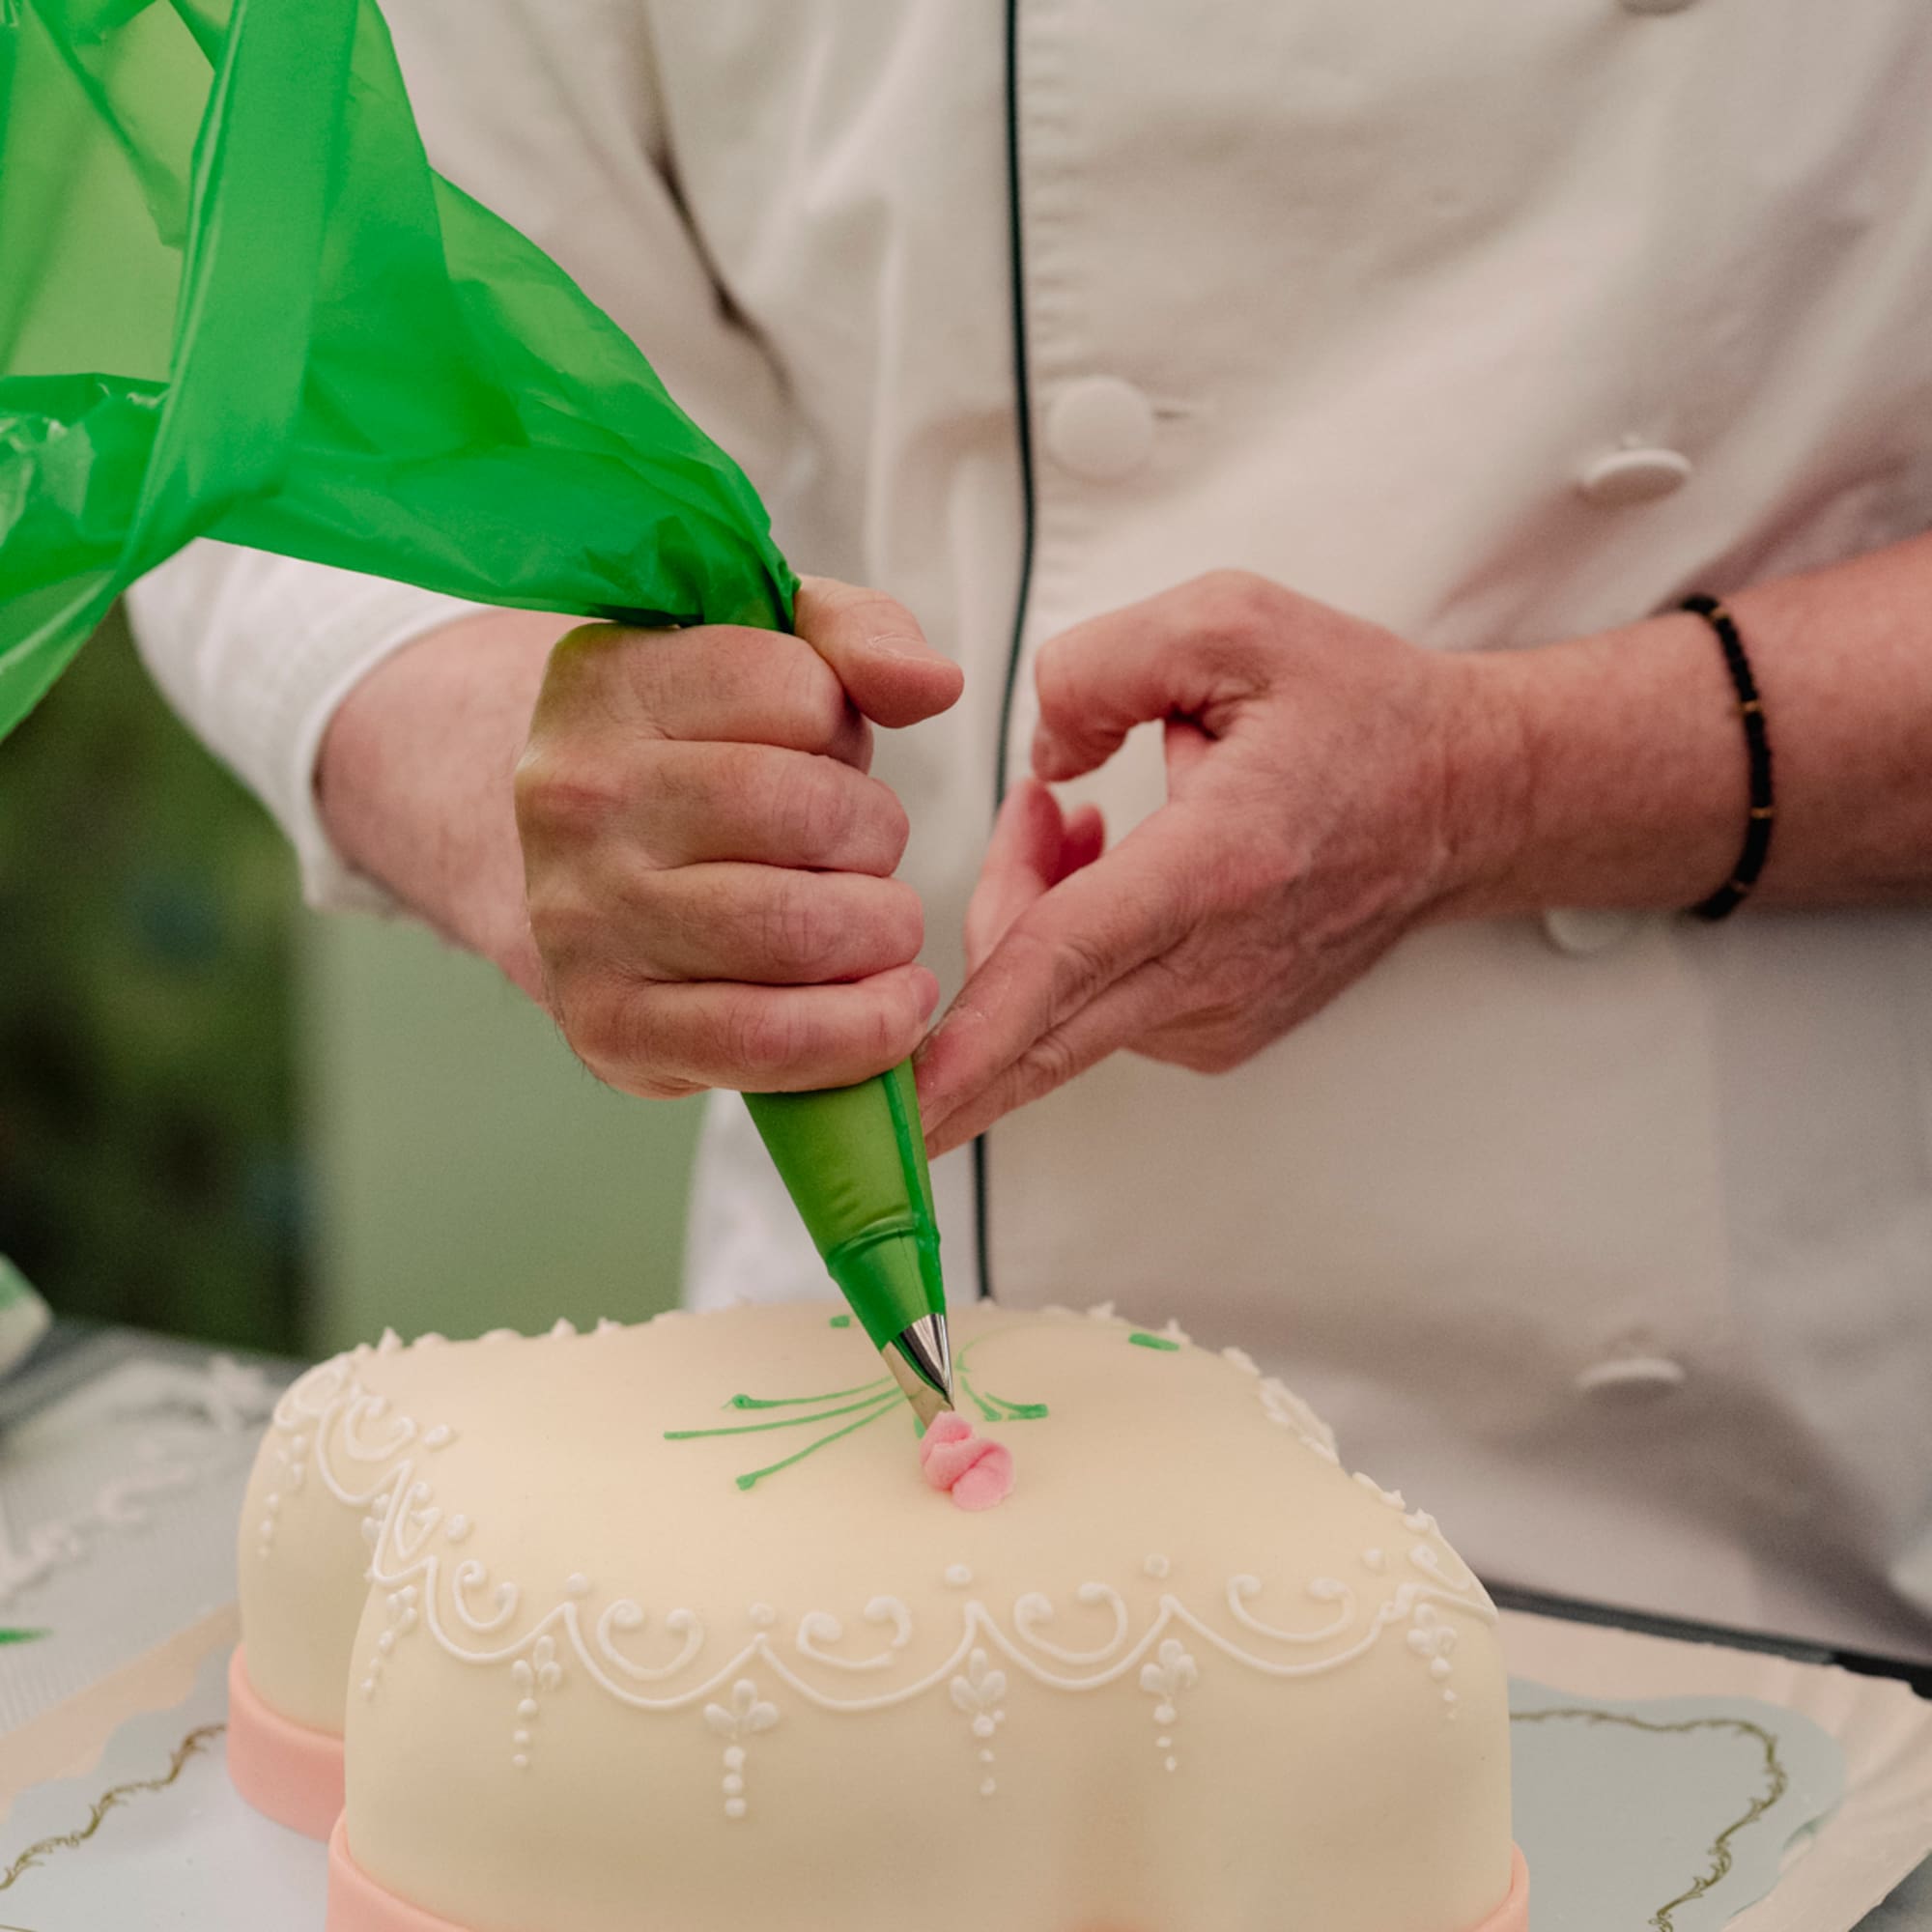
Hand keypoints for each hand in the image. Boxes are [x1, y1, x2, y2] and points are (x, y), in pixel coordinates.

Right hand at [515, 577, 961, 1096]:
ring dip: (880, 934)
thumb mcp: (769, 659)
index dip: (844, 730)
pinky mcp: (610, 1027)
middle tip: (861, 856)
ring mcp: (585, 920)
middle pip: (808, 815)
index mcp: (610, 684)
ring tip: (874, 925)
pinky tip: (890, 1005)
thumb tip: (934, 682)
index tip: (818, 755)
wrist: (576, 876)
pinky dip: (861, 1031)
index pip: (795, 690)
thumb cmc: (699, 762)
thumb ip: (861, 636)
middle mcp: (579, 799)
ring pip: (801, 931)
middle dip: (876, 839)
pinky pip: (771, 1041)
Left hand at [915, 570, 1499, 1152]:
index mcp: (1219, 869)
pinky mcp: (1215, 1036)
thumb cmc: (1358, 711)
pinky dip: (1069, 944)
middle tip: (1036, 818)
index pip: (1067, 965)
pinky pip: (1095, 1009)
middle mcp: (1217, 969)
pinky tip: (1108, 863)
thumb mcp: (1231, 625)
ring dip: (1032, 911)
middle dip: (965, 950)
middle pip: (1038, 1019)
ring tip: (1084, 813)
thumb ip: (1100, 666)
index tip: (903, 1110)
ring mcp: (1217, 1017)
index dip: (974, 1040)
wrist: (1466, 800)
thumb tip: (1034, 763)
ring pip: (1055, 1003)